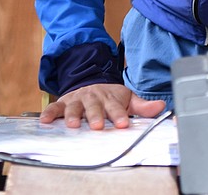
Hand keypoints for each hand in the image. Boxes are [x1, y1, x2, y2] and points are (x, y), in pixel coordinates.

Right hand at [39, 83, 166, 129]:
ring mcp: (78, 99)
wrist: (91, 81)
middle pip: (94, 107)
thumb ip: (143, 106)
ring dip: (73, 116)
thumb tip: (161, 107)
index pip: (116, 107)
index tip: (123, 123)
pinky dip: (50, 114)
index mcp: (110, 98)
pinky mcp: (64, 101)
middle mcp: (93, 97)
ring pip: (75, 107)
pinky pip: (55, 107)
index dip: (119, 115)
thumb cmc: (110, 96)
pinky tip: (45, 121)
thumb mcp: (128, 98)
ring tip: (74, 125)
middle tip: (98, 125)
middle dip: (96, 116)